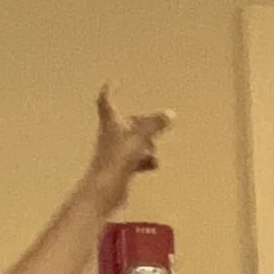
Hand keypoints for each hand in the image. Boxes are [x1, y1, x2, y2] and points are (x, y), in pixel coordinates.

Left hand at [82, 81, 171, 213]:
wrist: (104, 192)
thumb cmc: (116, 161)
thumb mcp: (138, 139)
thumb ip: (153, 125)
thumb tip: (170, 114)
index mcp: (110, 124)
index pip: (107, 101)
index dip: (110, 90)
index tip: (113, 81)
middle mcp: (110, 136)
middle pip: (127, 123)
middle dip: (141, 123)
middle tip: (156, 123)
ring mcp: (115, 153)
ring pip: (135, 142)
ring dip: (147, 144)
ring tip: (152, 151)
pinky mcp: (120, 169)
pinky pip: (137, 159)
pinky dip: (146, 160)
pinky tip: (152, 165)